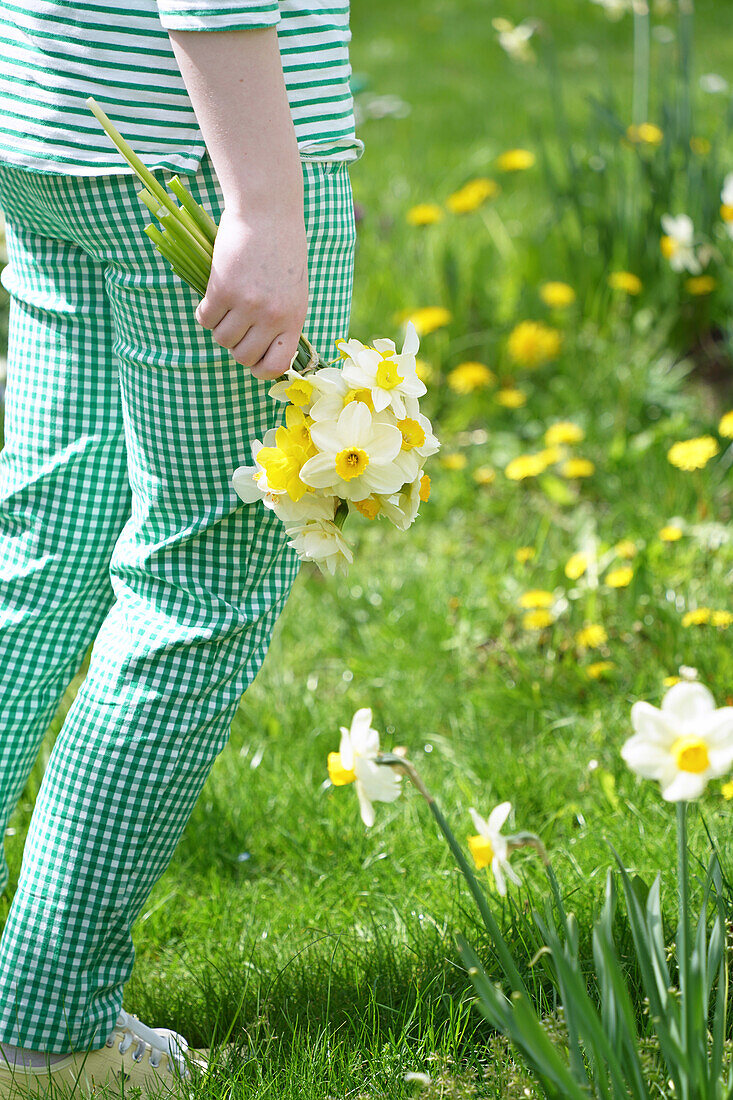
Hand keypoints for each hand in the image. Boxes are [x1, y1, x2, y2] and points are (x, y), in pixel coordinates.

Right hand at [195, 204, 308, 379]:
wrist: (267, 212)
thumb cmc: (282, 251)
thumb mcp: (293, 290)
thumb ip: (282, 321)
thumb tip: (264, 355)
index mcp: (293, 318)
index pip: (275, 366)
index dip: (260, 369)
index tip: (253, 360)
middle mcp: (272, 316)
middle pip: (243, 357)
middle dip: (236, 346)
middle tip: (237, 326)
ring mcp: (247, 304)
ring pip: (222, 339)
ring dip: (220, 327)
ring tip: (227, 306)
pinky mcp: (223, 289)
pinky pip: (205, 318)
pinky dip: (204, 311)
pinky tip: (212, 296)